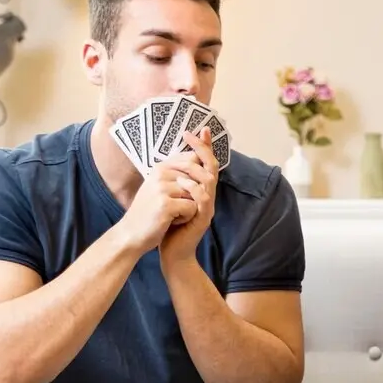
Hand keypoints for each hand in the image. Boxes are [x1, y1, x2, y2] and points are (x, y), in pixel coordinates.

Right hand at [117, 147, 200, 255]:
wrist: (130, 234)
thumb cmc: (149, 211)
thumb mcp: (160, 187)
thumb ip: (177, 173)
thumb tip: (199, 157)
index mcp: (160, 167)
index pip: (193, 161)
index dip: (195, 179)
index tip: (179, 193)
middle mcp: (161, 174)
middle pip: (198, 180)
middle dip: (192, 197)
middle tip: (172, 207)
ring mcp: (162, 188)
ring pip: (197, 194)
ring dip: (189, 208)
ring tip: (170, 213)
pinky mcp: (166, 204)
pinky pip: (192, 208)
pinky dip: (186, 218)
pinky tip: (170, 221)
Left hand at [158, 126, 218, 266]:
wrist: (173, 252)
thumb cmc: (170, 226)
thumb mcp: (171, 199)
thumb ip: (175, 183)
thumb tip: (170, 164)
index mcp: (200, 190)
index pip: (205, 163)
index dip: (203, 146)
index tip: (195, 130)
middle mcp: (207, 196)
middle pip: (212, 167)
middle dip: (202, 149)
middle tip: (190, 135)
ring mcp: (207, 207)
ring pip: (209, 181)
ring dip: (196, 169)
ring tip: (181, 163)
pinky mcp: (203, 218)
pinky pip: (203, 199)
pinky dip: (193, 189)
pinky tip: (181, 184)